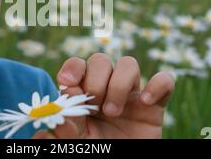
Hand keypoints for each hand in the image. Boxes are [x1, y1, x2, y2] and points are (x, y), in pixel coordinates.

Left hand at [32, 53, 174, 138]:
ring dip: (119, 84)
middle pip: (101, 60)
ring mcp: (131, 95)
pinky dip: (157, 85)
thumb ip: (62, 132)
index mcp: (83, 94)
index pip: (77, 66)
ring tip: (113, 112)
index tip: (68, 82)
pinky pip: (164, 80)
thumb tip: (46, 126)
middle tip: (95, 106)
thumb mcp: (75, 144)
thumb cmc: (95, 152)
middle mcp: (106, 89)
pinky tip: (145, 102)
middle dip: (96, 80)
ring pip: (129, 63)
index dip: (73, 68)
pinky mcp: (155, 105)